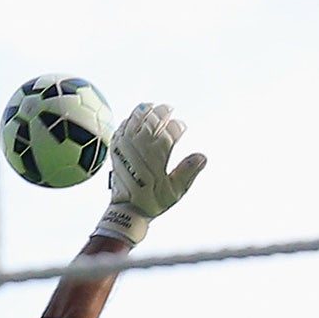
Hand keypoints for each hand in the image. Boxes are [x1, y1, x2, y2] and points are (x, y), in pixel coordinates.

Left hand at [94, 103, 204, 245]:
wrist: (126, 210)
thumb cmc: (153, 201)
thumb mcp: (175, 191)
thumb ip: (188, 172)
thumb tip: (202, 157)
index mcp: (157, 156)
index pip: (170, 132)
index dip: (177, 126)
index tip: (181, 126)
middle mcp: (141, 148)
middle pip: (152, 121)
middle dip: (162, 112)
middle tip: (168, 109)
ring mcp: (126, 147)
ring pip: (135, 120)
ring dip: (144, 112)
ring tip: (152, 107)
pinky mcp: (116, 150)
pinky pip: (121, 128)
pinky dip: (129, 121)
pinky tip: (134, 119)